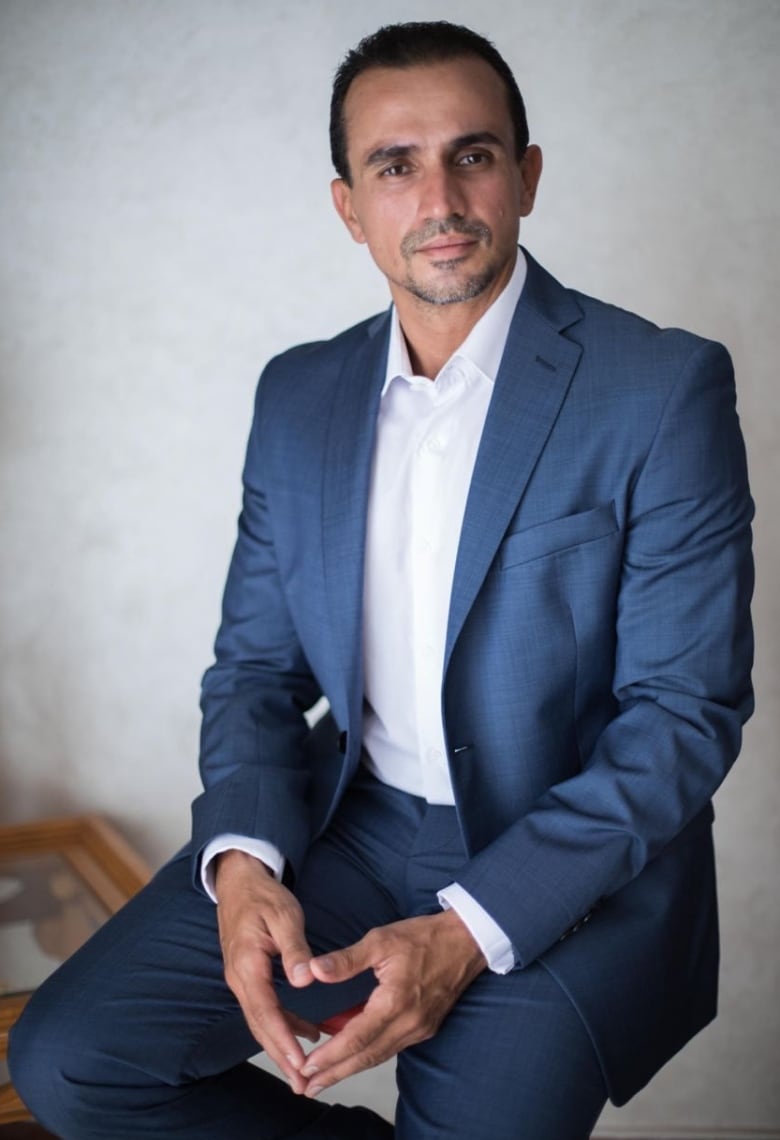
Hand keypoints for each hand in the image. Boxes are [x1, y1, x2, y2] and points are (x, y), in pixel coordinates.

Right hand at [214, 850, 319, 1093]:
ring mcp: (241, 978)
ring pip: (261, 1020)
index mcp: (247, 965)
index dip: (282, 1040)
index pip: (266, 1012)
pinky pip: (263, 1007)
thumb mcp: (284, 915)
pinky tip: (305, 1031)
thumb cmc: (263, 894)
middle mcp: (239, 978)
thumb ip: (295, 949)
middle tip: (303, 1083)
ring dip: (280, 1044)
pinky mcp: (247, 975)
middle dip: (280, 1055)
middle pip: (260, 1025)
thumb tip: (304, 981)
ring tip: (305, 1068)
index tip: (299, 1063)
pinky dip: (282, 1023)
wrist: (239, 879)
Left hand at [298, 910, 486, 1097]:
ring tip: (325, 1078)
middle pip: (367, 1057)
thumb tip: (314, 970)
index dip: (330, 1056)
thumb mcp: (381, 940)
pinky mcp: (426, 1027)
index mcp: (395, 1002)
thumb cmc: (423, 937)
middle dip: (336, 1073)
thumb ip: (347, 960)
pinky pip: (393, 1048)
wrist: (466, 941)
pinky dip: (370, 1056)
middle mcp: (409, 1023)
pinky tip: (355, 1057)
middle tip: (308, 1087)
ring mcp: (419, 1028)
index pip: (357, 1038)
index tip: (307, 1067)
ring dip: (351, 1069)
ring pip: (380, 1056)